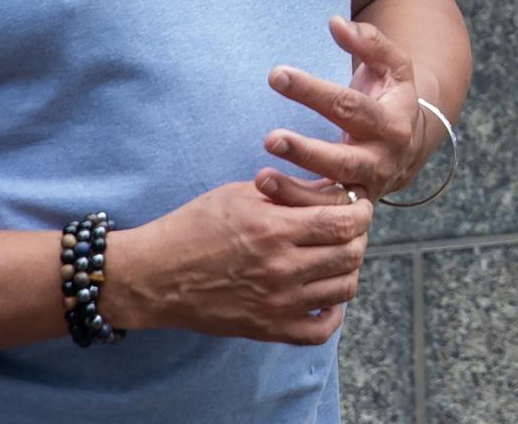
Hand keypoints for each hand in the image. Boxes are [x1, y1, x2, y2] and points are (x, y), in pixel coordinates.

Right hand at [105, 177, 370, 345]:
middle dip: (359, 237)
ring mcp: (278, 305)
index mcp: (274, 230)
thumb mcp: (241, 195)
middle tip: (350, 228)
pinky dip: (333, 313)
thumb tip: (335, 187)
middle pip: (351, 255)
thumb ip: (291, 191)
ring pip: (344, 290)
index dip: (361, 212)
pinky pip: (321, 330)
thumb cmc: (194, 226)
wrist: (155, 275)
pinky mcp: (269, 330)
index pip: (344, 222)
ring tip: (336, 257)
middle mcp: (281, 269)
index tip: (358, 206)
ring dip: (348, 270)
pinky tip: (324, 295)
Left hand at [265, 16, 433, 197]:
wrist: (409, 140)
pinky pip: (324, 215)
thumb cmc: (389, 94)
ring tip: (261, 177)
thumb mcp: (392, 65)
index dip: (311, 91)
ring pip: (334, 197)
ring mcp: (367, 188)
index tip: (275, 75)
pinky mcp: (352, 208)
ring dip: (297, 190)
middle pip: (342, 158)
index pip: (348, 105)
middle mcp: (381, 159)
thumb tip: (336, 23)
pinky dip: (297, 209)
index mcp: (391, 122)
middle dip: (306, 151)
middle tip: (270, 139)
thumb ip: (369, 41)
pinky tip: (267, 197)